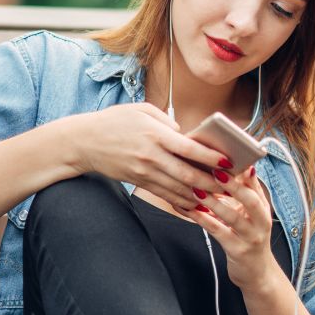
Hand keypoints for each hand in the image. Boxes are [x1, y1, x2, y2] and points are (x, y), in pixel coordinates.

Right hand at [69, 103, 230, 212]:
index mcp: (156, 134)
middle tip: (231, 186)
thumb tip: (187, 134)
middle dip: (213, 183)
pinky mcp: (139, 181)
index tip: (229, 162)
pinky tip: (198, 204)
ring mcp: (145, 171)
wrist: (84, 141)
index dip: (212, 158)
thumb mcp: (142, 110)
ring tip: (220, 198)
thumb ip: (167, 121)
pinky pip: (166, 195)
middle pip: (188, 174)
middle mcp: (152, 156)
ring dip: (202, 196)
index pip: (190, 149)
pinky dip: (183, 201)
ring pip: (179, 189)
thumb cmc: (115, 121)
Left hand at [179, 165, 276, 291]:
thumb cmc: (251, 239)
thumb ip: (249, 193)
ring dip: (214, 202)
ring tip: (197, 190)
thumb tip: (245, 167)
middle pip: (250, 200)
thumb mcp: (254, 216)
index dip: (244, 174)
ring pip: (233, 217)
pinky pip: (218, 232)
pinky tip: (191, 211)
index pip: (256, 188)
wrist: (257, 274)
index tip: (228, 160)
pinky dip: (204, 220)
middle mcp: (261, 222)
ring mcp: (251, 237)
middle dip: (233, 186)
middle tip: (214, 172)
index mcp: (264, 210)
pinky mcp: (237, 250)